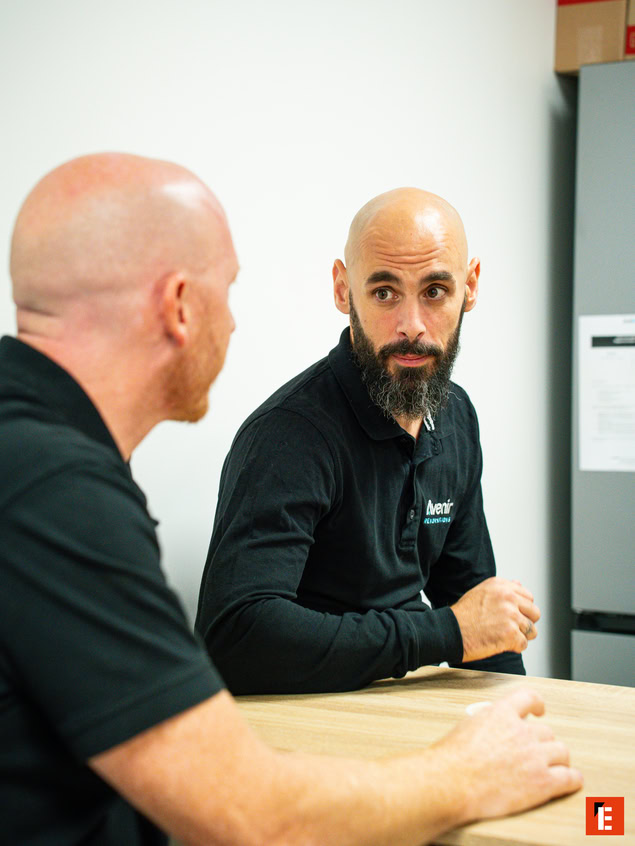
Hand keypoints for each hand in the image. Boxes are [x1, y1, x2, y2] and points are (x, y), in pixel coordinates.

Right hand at [432, 688, 582, 820]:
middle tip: (537, 751)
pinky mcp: (543, 783)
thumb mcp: (469, 725)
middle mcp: (523, 732)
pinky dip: (572, 779)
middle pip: (547, 732)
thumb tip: (496, 727)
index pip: (529, 698)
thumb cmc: (453, 758)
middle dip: (543, 741)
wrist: (452, 782)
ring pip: (561, 751)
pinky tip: (570, 780)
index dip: (537, 704)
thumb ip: (490, 722)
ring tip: (554, 765)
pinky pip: (570, 778)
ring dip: (557, 758)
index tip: (539, 710)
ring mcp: (535, 757)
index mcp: (502, 713)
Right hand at [450, 577, 539, 661]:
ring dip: (520, 636)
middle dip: (525, 623)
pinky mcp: (510, 634)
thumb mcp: (481, 593)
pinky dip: (513, 647)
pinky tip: (499, 643)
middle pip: (534, 613)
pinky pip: (523, 644)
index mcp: (501, 585)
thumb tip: (519, 584)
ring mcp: (510, 615)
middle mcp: (508, 597)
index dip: (522, 609)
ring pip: (532, 630)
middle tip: (509, 628)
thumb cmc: (463, 615)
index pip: (528, 597)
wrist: (449, 631)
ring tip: (503, 636)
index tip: (512, 616)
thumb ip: (503, 589)